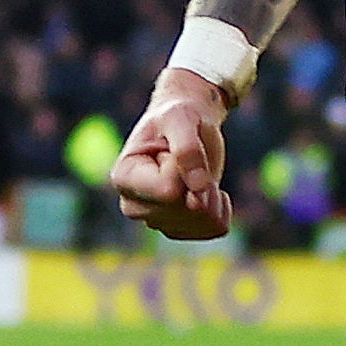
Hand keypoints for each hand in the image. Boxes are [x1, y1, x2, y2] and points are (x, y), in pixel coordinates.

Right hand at [110, 69, 233, 240]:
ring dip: (211, 194)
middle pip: (183, 210)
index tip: (172, 148)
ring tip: (199, 172)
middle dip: (200, 182)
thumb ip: (187, 149)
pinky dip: (221, 207)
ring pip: (200, 222)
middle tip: (192, 159)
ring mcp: (156, 221)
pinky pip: (214, 228)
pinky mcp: (180, 228)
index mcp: (124, 177)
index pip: (168, 191)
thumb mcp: (181, 117)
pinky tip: (208, 189)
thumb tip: (199, 189)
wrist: (187, 125)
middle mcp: (134, 206)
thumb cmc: (177, 117)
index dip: (184, 167)